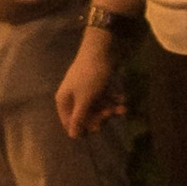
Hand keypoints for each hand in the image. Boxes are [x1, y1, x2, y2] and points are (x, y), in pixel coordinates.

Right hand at [55, 25, 125, 139]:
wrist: (100, 49)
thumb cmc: (90, 76)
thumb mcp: (85, 99)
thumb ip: (79, 118)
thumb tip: (72, 136)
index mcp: (64, 101)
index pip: (70, 123)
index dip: (83, 127)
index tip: (97, 127)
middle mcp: (72, 97)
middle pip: (85, 116)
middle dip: (100, 117)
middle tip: (110, 113)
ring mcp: (84, 91)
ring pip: (96, 108)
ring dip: (110, 109)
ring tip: (122, 108)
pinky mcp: (95, 85)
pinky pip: (103, 98)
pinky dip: (112, 100)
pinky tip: (122, 99)